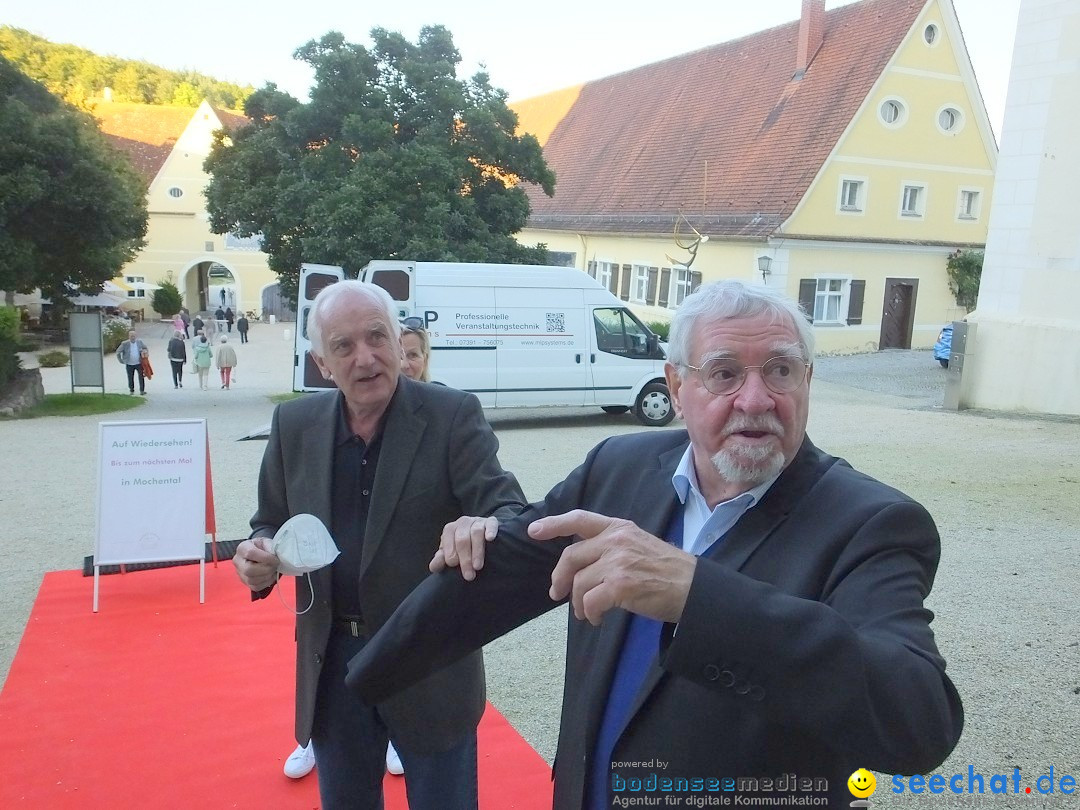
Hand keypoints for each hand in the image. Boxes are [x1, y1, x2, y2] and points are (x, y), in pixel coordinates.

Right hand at [233, 536, 280, 590]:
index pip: (250, 553)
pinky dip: (267, 582)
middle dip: (266, 569)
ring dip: (267, 576)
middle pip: (249, 570)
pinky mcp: (246, 583)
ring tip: (274, 570)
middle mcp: (238, 561)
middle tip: (275, 566)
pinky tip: (271, 576)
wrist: (259, 554)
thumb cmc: (262, 547)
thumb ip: (270, 546)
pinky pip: (256, 587)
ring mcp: (240, 573)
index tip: (276, 559)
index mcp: (242, 548)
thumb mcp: (266, 541)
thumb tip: (274, 555)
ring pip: (252, 580)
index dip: (265, 558)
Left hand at [429, 516, 499, 579]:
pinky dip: (490, 531)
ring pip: (476, 532)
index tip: (454, 566)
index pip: (449, 541)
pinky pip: (491, 524)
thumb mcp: (451, 553)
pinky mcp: (491, 521)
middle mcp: (463, 523)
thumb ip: (441, 560)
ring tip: (478, 566)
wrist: (482, 534)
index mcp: (450, 529)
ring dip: (477, 551)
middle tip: (469, 575)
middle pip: (462, 539)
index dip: (451, 554)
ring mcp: (478, 521)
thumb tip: (433, 567)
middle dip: (465, 558)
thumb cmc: (463, 547)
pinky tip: (490, 539)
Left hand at [527, 510, 696, 625]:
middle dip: (559, 578)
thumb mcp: (638, 544)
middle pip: (571, 557)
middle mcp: (616, 540)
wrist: (693, 588)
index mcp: (619, 527)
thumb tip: (582, 565)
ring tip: (586, 613)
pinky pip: (590, 602)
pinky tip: (596, 619)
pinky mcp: (621, 585)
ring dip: (577, 602)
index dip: (553, 523)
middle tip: (557, 594)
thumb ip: (611, 546)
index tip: (534, 531)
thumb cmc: (667, 570)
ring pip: (578, 583)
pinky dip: (589, 613)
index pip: (579, 519)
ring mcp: (618, 562)